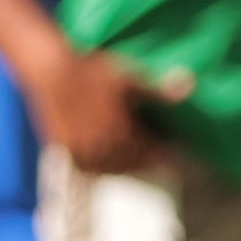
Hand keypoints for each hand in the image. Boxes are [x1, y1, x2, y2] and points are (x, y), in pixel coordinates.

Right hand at [24, 44, 165, 175]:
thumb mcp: (128, 78)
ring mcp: (83, 153)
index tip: (177, 153)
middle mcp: (103, 149)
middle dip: (148, 160)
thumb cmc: (91, 71)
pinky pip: (91, 168)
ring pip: (112, 169)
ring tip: (136, 157)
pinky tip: (109, 157)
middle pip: (134, 165)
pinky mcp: (66, 152)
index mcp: (122, 134)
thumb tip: (190, 85)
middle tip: (159, 155)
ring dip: (127, 165)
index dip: (167, 154)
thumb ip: (159, 90)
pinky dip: (104, 166)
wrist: (50, 71)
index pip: (153, 154)